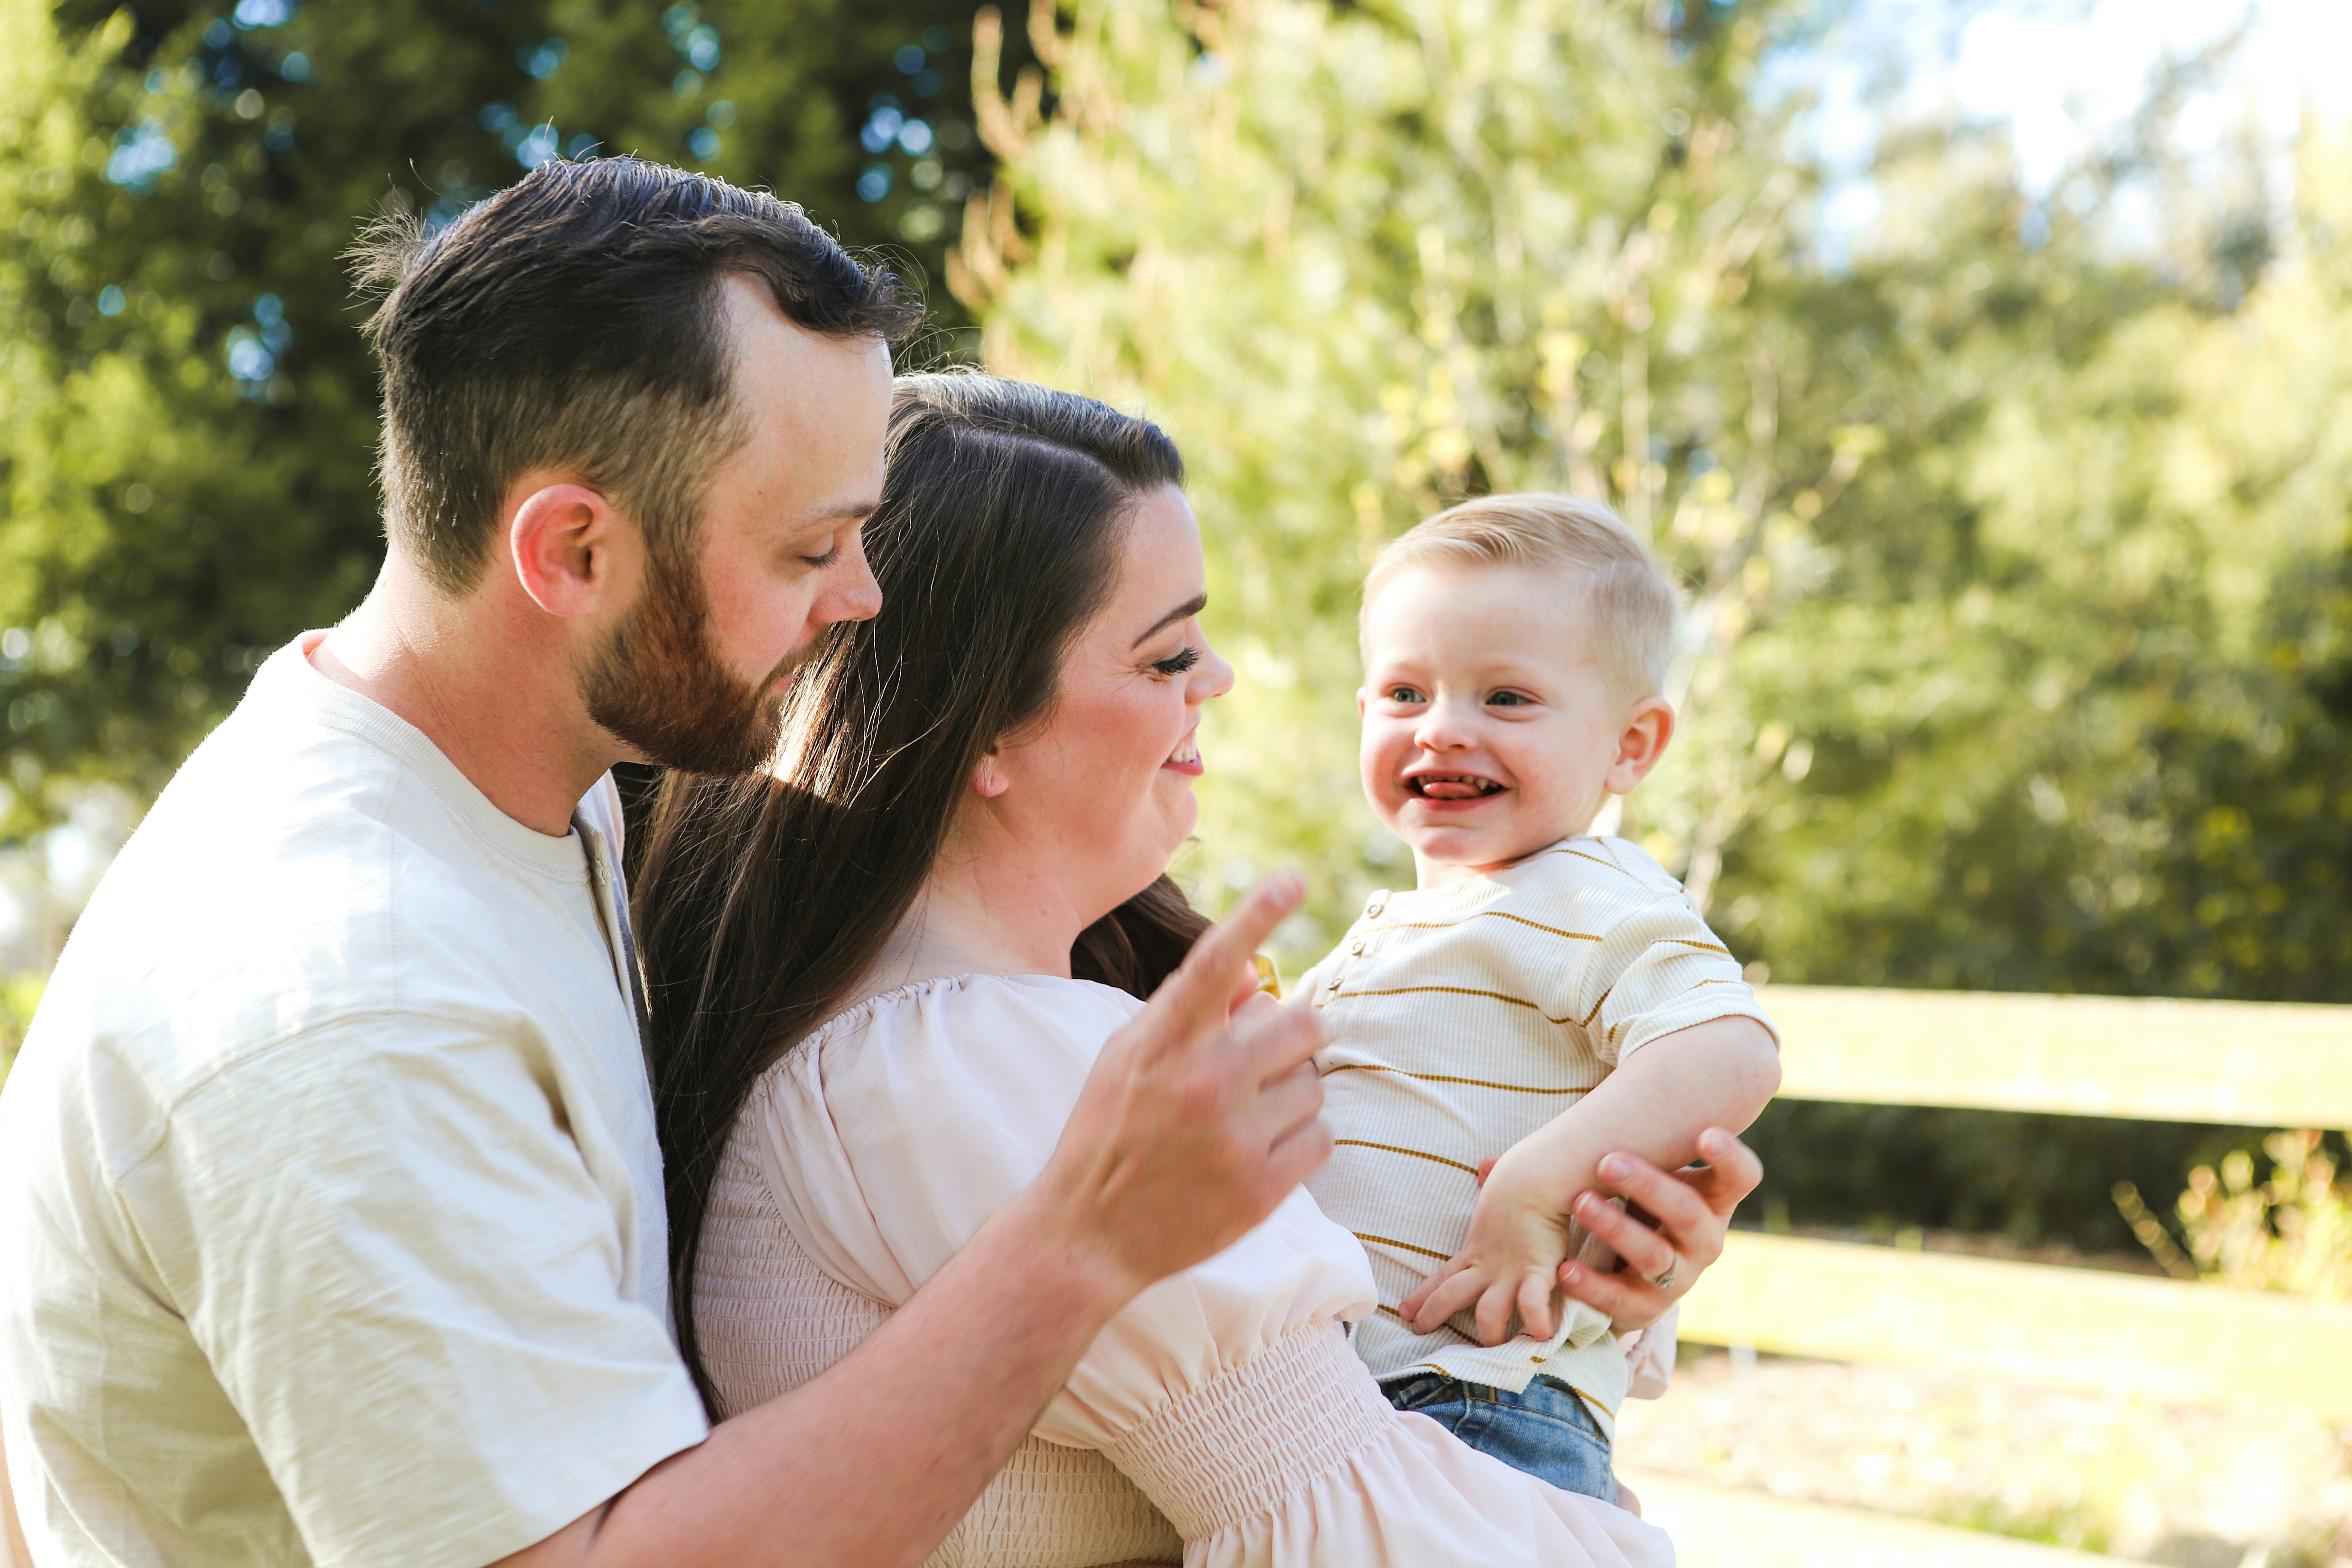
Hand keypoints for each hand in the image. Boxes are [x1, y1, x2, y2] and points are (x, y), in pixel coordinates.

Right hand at [1024, 873, 1332, 1303]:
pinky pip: (1322, 1137)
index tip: (1292, 878)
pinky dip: (1301, 1141)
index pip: (1217, 961)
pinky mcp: (1261, 1188)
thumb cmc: (1107, 1134)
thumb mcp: (1127, 1059)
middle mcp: (1202, 1081)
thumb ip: (1186, 1013)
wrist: (1089, 1236)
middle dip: (1292, 1039)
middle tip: (1261, 1062)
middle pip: (1301, 1025)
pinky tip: (1259, 1151)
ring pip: (1314, 1084)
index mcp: (1163, 1042)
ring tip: (1248, 1116)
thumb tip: (1260, 977)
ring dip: (1293, 1094)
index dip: (1257, 914)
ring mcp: (1234, 1136)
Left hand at [1398, 1146, 1576, 1344]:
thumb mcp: (1499, 1185)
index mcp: (1477, 1249)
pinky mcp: (1536, 1271)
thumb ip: (1491, 1179)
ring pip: (1488, 1313)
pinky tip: (1541, 1334)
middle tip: (1418, 1330)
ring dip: (1490, 1334)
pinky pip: (1532, 1304)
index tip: (1404, 1312)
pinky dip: (1536, 1320)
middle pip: (1451, 1295)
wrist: (1538, 1172)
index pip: (1443, 1277)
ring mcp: (1510, 1271)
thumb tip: (1484, 1166)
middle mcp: (1489, 1265)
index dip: (1423, 1296)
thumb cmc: (1521, 1175)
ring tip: (1494, 1348)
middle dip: (1433, 1313)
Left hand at [1556, 1127, 1760, 1332]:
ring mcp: (1679, 1277)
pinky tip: (1563, 1268)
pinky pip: (1623, 1302)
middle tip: (1608, 1161)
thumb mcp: (1644, 1168)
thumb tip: (1593, 1083)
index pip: (1741, 1178)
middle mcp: (1705, 1239)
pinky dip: (1592, 1285)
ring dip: (1615, 1228)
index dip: (1731, 1156)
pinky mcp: (1647, 1310)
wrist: (1631, 1272)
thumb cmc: (1640, 1200)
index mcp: (1712, 1198)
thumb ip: (1625, 1136)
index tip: (1706, 1133)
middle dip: (1649, 1185)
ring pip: (1654, 1256)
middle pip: (1688, 1213)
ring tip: (1581, 1203)